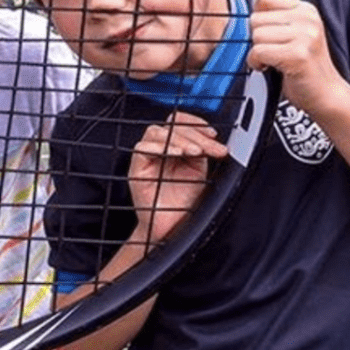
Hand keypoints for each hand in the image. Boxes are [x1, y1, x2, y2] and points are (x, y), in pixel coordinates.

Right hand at [129, 112, 227, 246]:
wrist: (172, 227)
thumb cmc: (183, 204)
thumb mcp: (200, 172)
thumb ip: (203, 152)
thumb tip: (212, 139)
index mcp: (175, 147)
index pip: (180, 123)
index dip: (196, 123)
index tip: (213, 134)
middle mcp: (160, 150)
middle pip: (170, 126)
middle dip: (194, 134)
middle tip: (209, 148)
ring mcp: (147, 158)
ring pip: (156, 133)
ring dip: (178, 139)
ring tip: (194, 152)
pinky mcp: (136, 168)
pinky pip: (142, 149)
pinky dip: (160, 147)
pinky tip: (176, 154)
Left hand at [248, 0, 344, 116]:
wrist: (324, 93)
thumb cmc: (304, 64)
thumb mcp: (298, 30)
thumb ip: (288, 7)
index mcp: (305, 9)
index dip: (258, 17)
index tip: (268, 32)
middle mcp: (307, 17)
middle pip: (254, 19)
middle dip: (256, 39)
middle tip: (273, 51)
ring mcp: (305, 35)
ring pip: (255, 36)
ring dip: (257, 53)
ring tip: (274, 60)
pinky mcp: (298, 54)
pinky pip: (258, 52)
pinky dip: (257, 64)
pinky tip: (271, 68)